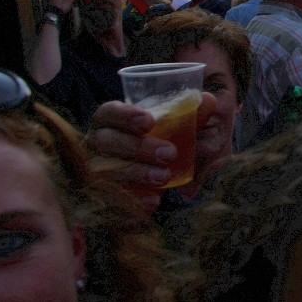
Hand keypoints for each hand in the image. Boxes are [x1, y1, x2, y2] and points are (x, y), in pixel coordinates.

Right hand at [86, 93, 216, 213]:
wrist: (145, 177)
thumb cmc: (156, 142)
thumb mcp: (174, 129)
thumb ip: (190, 115)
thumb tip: (209, 100)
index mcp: (109, 121)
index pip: (107, 112)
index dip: (125, 115)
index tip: (149, 121)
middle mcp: (96, 143)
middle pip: (106, 141)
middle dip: (138, 147)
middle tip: (170, 153)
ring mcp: (92, 170)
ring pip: (106, 170)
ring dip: (137, 173)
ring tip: (165, 177)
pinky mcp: (99, 195)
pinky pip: (110, 198)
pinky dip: (133, 200)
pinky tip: (153, 201)